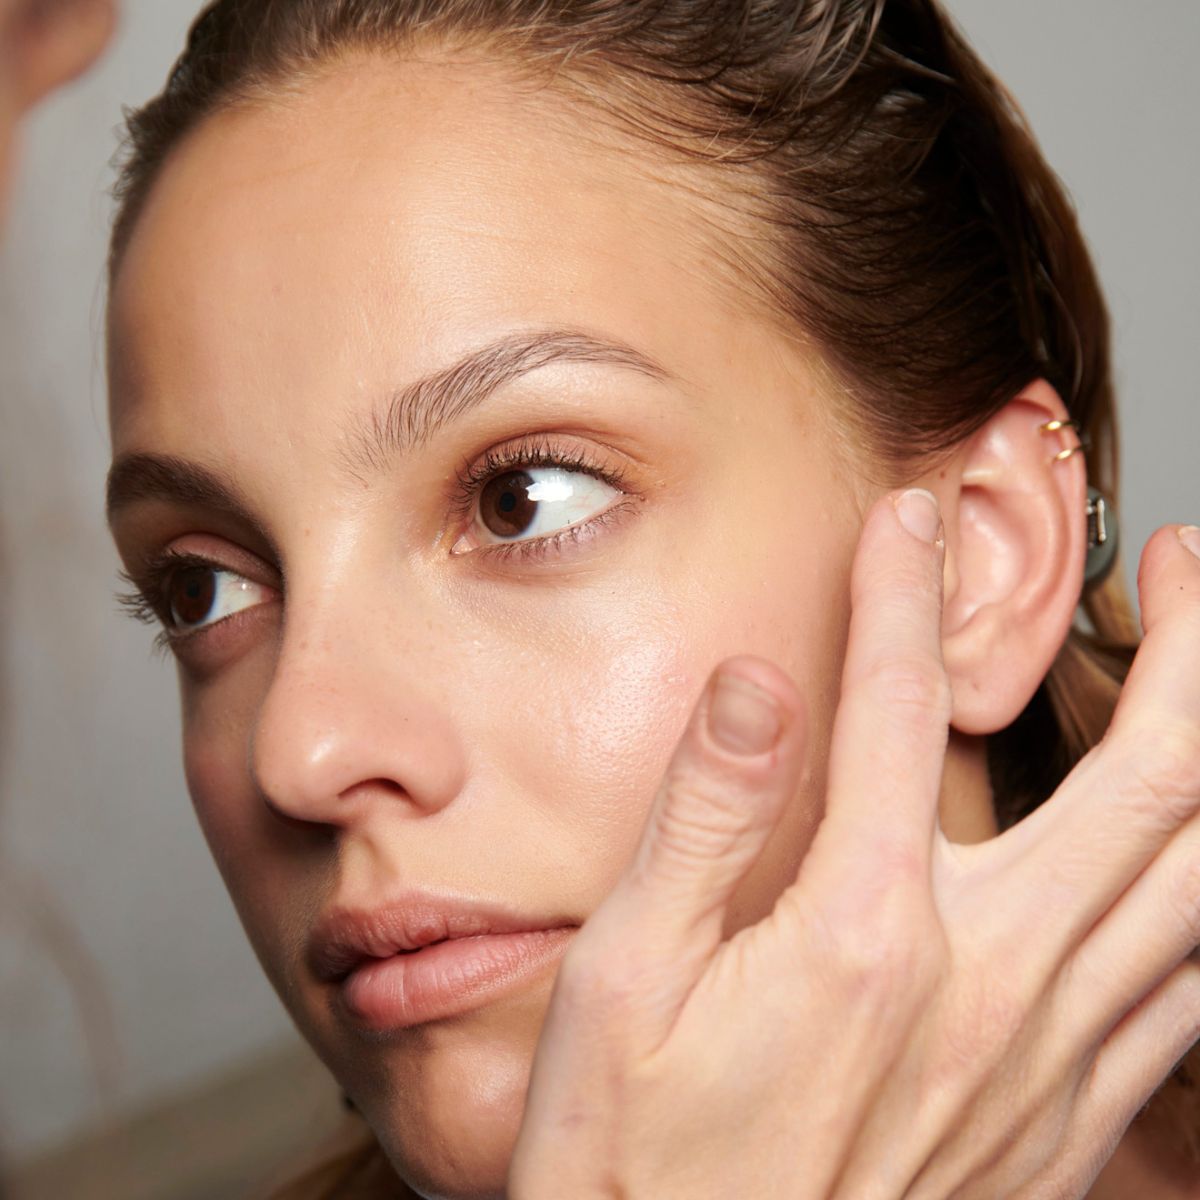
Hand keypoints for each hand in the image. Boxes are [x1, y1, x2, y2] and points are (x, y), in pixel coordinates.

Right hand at [507, 495, 1199, 1199]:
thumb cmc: (638, 1159)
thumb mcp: (624, 982)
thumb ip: (704, 821)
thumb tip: (756, 683)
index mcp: (861, 931)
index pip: (895, 707)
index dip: (901, 590)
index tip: (911, 514)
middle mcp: (983, 982)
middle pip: (1145, 779)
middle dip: (1183, 646)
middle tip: (1183, 560)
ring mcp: (1045, 1057)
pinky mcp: (1065, 1124)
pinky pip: (1189, 994)